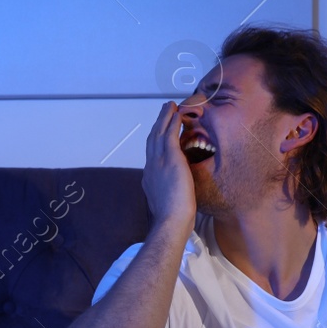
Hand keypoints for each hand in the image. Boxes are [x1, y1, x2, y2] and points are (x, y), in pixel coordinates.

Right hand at [143, 100, 195, 235]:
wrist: (171, 220)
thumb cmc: (172, 218)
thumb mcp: (166, 203)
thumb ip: (167, 193)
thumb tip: (173, 192)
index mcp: (149, 177)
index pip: (152, 154)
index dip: (156, 140)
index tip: (160, 132)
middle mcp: (150, 166)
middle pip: (152, 139)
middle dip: (158, 124)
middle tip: (163, 111)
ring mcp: (158, 162)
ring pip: (159, 133)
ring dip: (164, 118)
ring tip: (170, 106)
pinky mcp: (170, 158)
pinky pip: (170, 134)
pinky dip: (172, 123)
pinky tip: (177, 114)